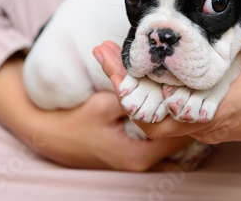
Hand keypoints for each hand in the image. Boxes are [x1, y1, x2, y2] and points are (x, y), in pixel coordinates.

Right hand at [0, 55, 191, 170]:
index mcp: (140, 156)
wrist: (50, 137)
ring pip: (168, 139)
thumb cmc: (76, 122)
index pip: (178, 134)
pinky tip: (163, 105)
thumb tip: (151, 76)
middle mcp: (143, 164)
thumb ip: (130, 94)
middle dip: (180, 112)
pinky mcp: (133, 156)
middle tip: (188, 88)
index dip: (184, 109)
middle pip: (176, 138)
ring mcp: (139, 163)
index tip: (190, 89)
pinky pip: (158, 141)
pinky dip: (162, 124)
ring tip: (179, 94)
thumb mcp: (104, 105)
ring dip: (172, 118)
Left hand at [94, 0, 240, 143]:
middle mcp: (205, 123)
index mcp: (221, 109)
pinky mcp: (198, 121)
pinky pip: (163, 117)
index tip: (116, 61)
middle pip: (149, 120)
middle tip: (104, 53)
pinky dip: (147, 96)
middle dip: (124, 90)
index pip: (168, 110)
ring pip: (153, 120)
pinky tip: (135, 72)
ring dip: (132, 92)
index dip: (139, 92)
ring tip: (112, 58)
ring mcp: (200, 126)